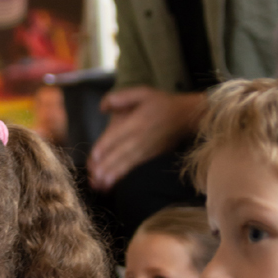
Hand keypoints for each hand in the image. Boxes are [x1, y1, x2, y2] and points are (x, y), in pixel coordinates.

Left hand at [87, 87, 205, 190]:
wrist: (186, 117)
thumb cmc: (161, 103)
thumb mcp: (142, 92)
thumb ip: (120, 97)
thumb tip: (102, 108)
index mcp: (137, 122)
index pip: (117, 136)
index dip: (105, 147)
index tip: (93, 157)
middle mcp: (140, 138)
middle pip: (119, 154)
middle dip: (104, 167)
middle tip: (91, 177)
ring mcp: (146, 150)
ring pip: (125, 165)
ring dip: (111, 176)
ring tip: (97, 186)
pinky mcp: (150, 158)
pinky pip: (133, 169)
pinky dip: (121, 178)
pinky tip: (110, 185)